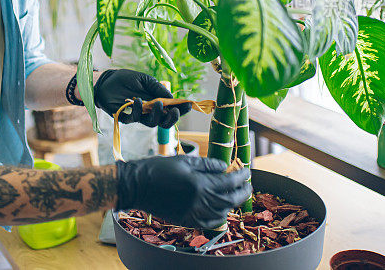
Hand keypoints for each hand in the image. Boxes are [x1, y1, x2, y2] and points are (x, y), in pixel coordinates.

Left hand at [93, 69, 190, 127]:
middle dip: (172, 118)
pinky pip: (136, 118)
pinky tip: (138, 101)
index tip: (189, 105)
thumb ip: (158, 88)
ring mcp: (139, 115)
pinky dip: (139, 110)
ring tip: (157, 103)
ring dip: (157, 114)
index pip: (172, 109)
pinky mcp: (127, 117)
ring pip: (152, 123)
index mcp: (157, 102)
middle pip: (165, 122)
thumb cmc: (127, 79)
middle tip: (174, 110)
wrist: (108, 80)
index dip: (181, 109)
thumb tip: (172, 99)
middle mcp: (150, 111)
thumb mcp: (146, 80)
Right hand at [115, 155, 251, 228]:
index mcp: (199, 184)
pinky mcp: (185, 220)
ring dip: (231, 204)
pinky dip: (218, 218)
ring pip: (221, 213)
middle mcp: (198, 201)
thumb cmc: (157, 169)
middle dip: (242, 192)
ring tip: (234, 195)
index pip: (228, 182)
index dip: (240, 176)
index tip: (246, 171)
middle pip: (229, 200)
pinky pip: (208, 223)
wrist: (137, 185)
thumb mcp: (183, 161)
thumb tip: (223, 167)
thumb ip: (206, 164)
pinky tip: (220, 210)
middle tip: (247, 185)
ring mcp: (192, 213)